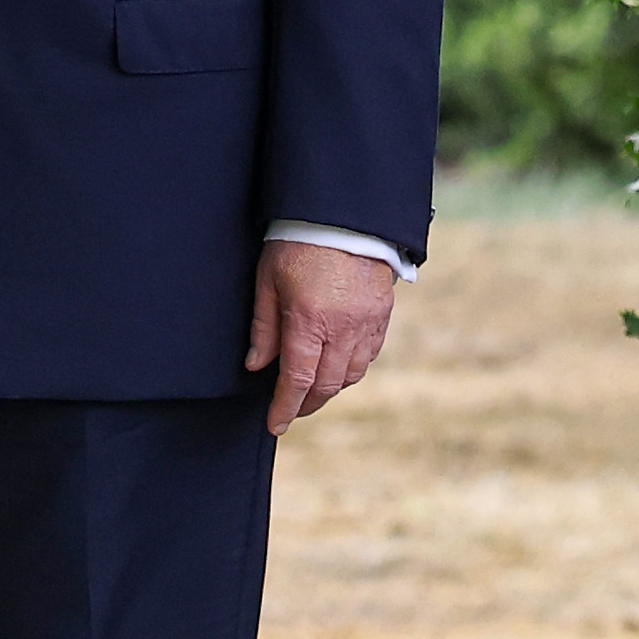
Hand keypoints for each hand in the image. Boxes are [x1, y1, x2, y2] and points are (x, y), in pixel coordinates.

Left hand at [246, 238, 397, 433]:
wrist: (345, 214)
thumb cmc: (298, 243)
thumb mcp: (268, 280)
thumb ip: (264, 327)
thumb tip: (256, 366)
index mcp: (310, 321)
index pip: (298, 381)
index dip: (285, 408)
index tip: (275, 425)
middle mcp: (343, 329)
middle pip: (327, 385)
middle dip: (307, 404)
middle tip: (290, 410)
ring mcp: (368, 323)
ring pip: (352, 374)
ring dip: (331, 388)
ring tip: (312, 390)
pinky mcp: (382, 314)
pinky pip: (370, 354)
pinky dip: (352, 369)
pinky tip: (337, 367)